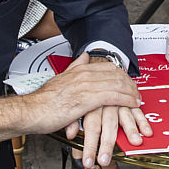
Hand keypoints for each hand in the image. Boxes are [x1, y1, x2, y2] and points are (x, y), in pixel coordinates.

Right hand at [20, 53, 143, 161]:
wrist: (30, 111)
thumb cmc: (43, 101)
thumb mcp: (60, 78)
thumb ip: (74, 67)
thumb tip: (84, 57)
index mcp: (78, 69)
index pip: (108, 67)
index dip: (122, 74)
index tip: (128, 81)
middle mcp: (84, 74)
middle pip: (116, 74)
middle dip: (130, 83)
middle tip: (137, 91)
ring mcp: (86, 86)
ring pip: (117, 84)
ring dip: (131, 92)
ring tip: (138, 99)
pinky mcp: (87, 99)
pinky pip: (113, 97)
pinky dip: (126, 100)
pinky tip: (132, 104)